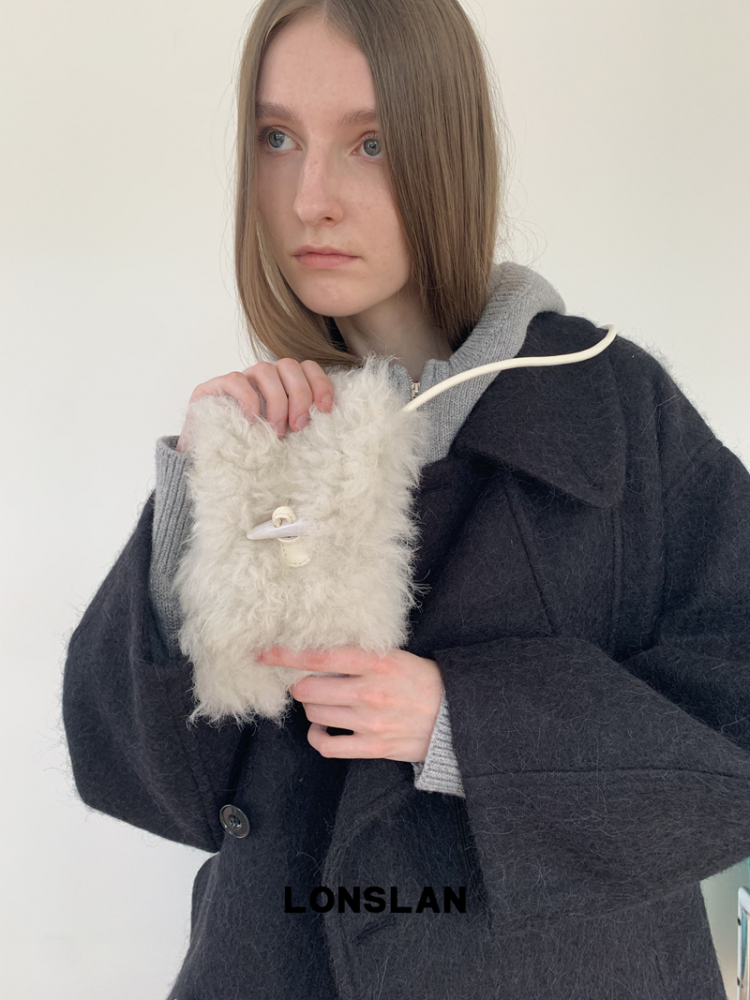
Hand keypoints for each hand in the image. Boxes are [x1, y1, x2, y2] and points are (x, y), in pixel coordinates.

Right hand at [175, 358, 335, 452]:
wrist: (207, 460)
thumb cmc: (250, 449)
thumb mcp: (282, 438)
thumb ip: (299, 426)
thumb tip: (329, 426)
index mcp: (282, 384)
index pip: (307, 367)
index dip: (320, 384)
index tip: (325, 409)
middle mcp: (262, 378)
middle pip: (289, 366)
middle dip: (299, 395)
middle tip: (299, 427)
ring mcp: (238, 380)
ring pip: (265, 369)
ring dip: (277, 401)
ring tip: (277, 431)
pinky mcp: (213, 387)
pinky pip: (236, 381)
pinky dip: (249, 400)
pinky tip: (253, 422)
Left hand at [255, 645, 444, 763]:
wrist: (455, 717)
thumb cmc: (422, 681)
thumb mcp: (396, 656)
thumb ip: (361, 654)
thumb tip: (319, 651)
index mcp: (377, 662)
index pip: (320, 655)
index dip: (287, 654)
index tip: (265, 652)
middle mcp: (369, 691)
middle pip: (308, 688)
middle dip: (301, 684)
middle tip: (308, 681)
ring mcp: (370, 722)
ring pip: (314, 713)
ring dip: (311, 707)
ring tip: (323, 701)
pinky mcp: (373, 746)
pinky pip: (327, 745)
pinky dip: (317, 735)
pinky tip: (323, 727)